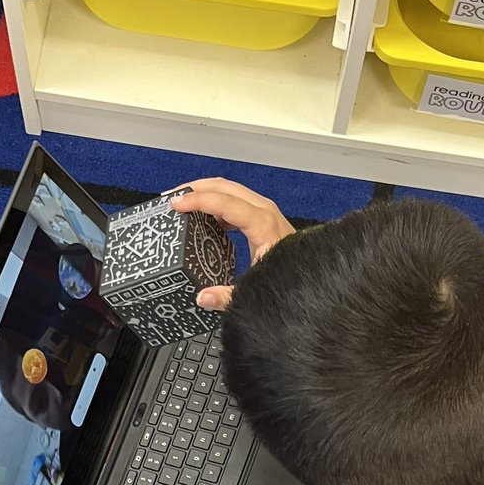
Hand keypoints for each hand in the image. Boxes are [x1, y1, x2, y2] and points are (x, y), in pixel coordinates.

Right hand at [168, 179, 294, 310]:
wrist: (312, 279)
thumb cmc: (290, 279)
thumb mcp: (255, 291)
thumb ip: (227, 297)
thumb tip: (203, 297)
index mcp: (262, 224)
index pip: (224, 201)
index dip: (197, 200)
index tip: (176, 204)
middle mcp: (265, 212)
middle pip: (224, 187)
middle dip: (196, 188)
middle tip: (172, 197)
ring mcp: (265, 212)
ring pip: (230, 190)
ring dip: (205, 193)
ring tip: (182, 203)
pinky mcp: (263, 217)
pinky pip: (235, 201)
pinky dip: (216, 203)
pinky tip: (203, 216)